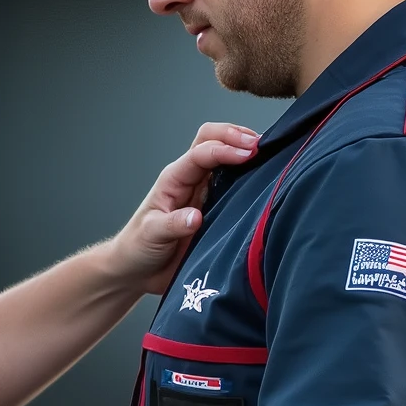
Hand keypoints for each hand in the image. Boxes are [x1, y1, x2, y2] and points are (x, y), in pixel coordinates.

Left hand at [108, 121, 259, 298]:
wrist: (138, 269)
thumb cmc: (139, 248)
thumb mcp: (151, 236)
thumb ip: (171, 225)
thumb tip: (195, 217)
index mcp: (174, 179)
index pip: (201, 153)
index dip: (225, 149)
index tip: (248, 153)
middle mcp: (190, 179)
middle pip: (212, 139)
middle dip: (235, 136)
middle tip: (259, 144)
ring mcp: (203, 191)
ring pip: (224, 156)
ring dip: (243, 149)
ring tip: (267, 153)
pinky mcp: (214, 207)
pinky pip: (234, 183)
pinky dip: (248, 173)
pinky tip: (263, 177)